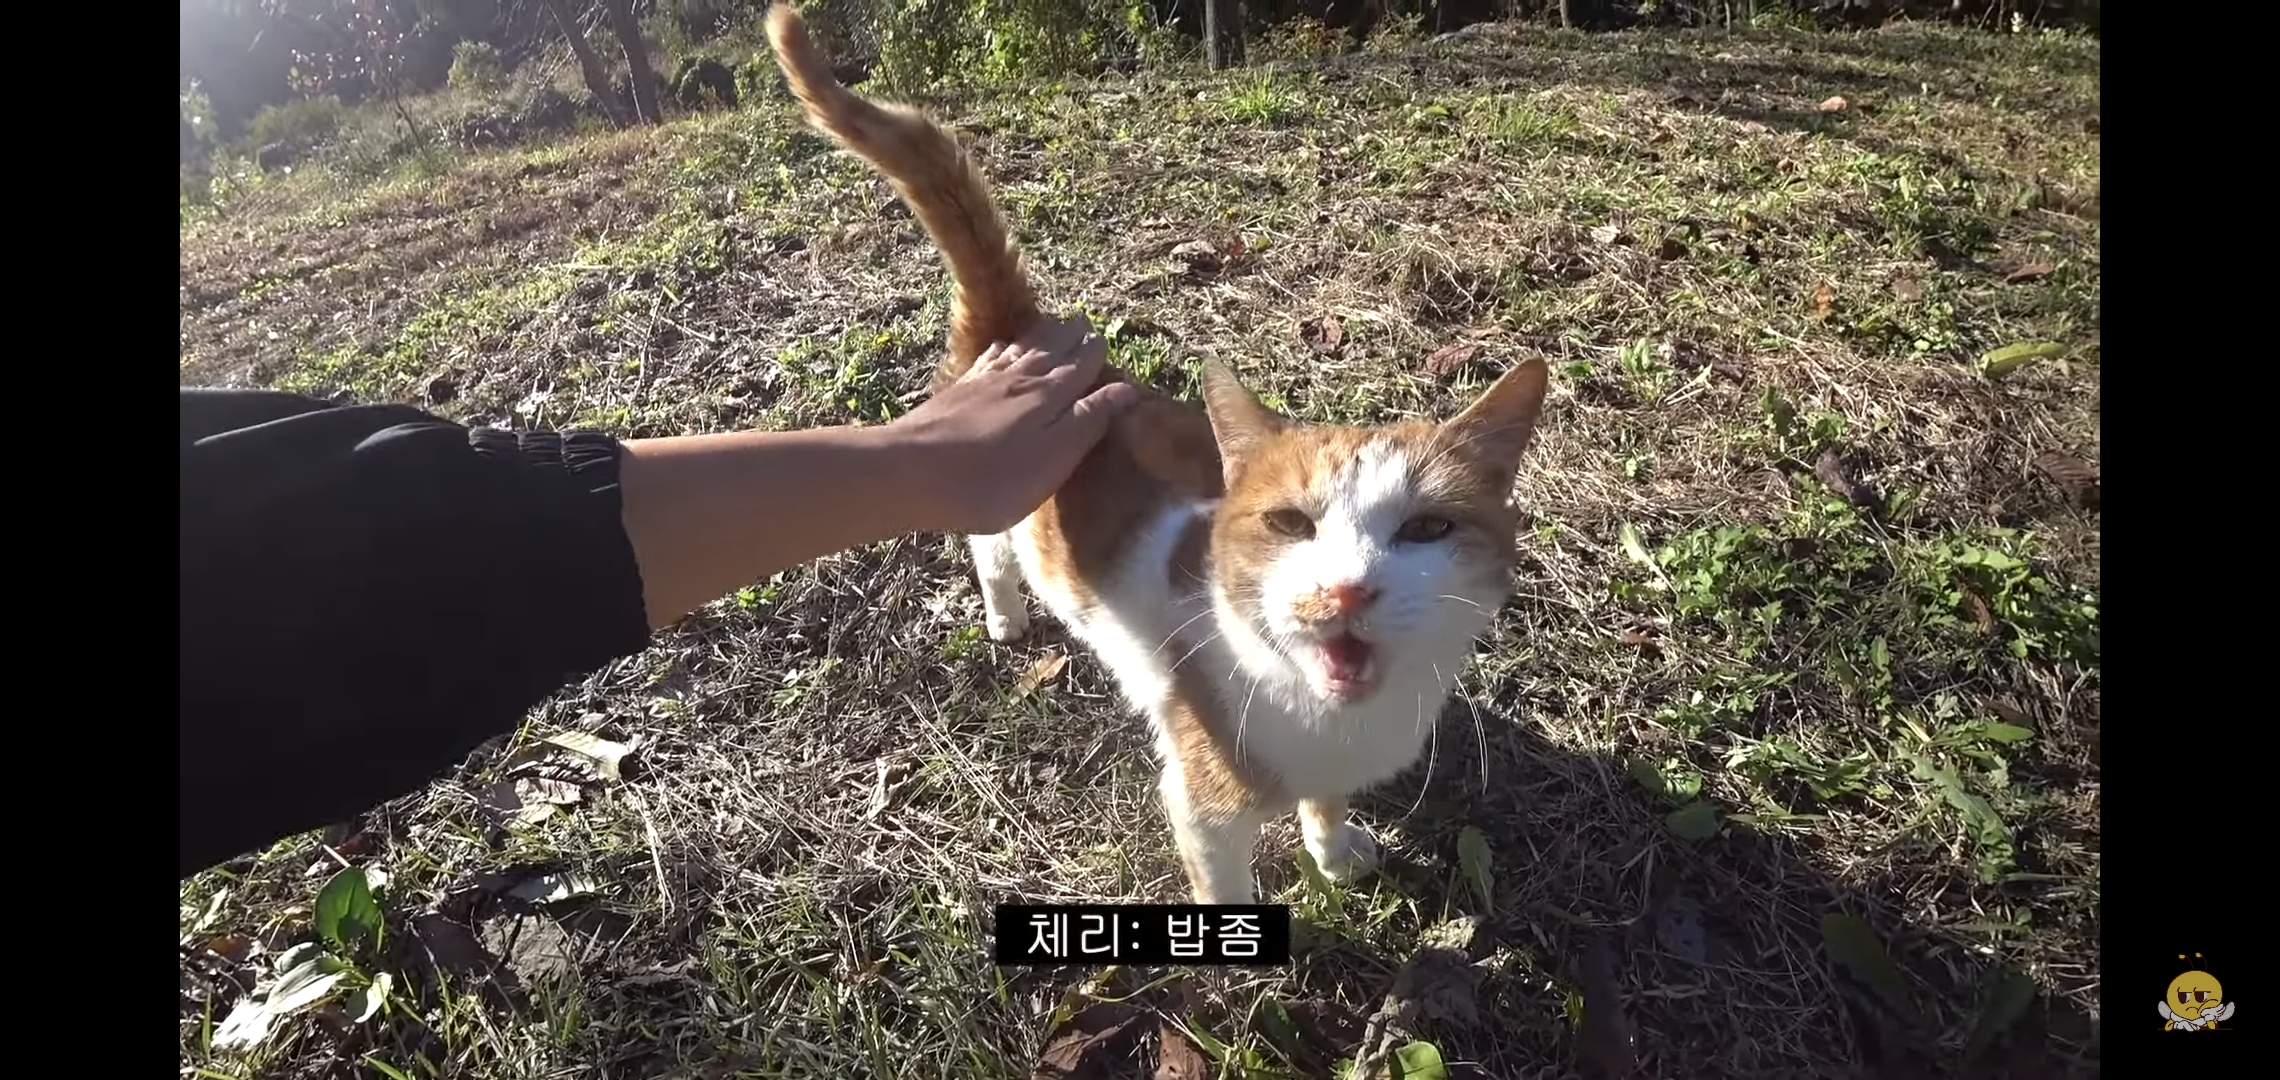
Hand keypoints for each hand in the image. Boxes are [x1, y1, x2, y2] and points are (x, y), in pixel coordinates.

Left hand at [887, 315, 1139, 533]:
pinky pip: (989, 357)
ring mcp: (984, 381)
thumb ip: (1088, 421)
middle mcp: (1019, 379)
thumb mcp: (1054, 458)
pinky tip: (1002, 346)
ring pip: (1021, 349)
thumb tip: (1125, 389)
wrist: (911, 472)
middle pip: (1051, 349)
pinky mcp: (956, 391)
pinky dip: (1004, 347)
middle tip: (1083, 323)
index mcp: (1049, 395)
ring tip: (1052, 324)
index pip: (1080, 366)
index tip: (1104, 340)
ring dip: (1040, 335)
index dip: (1094, 355)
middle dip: (1070, 336)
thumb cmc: (992, 479)